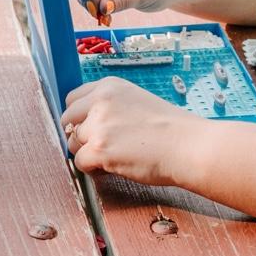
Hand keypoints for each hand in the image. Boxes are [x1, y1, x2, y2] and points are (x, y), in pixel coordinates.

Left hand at [61, 77, 202, 185]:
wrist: (188, 146)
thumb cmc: (170, 128)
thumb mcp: (136, 100)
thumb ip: (110, 106)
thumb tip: (85, 122)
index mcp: (109, 86)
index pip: (72, 99)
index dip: (79, 117)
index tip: (89, 128)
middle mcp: (100, 101)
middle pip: (67, 120)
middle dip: (80, 135)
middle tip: (100, 146)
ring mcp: (98, 125)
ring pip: (73, 143)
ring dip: (87, 153)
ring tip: (112, 157)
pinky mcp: (100, 150)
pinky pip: (81, 162)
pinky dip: (93, 169)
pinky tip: (112, 168)